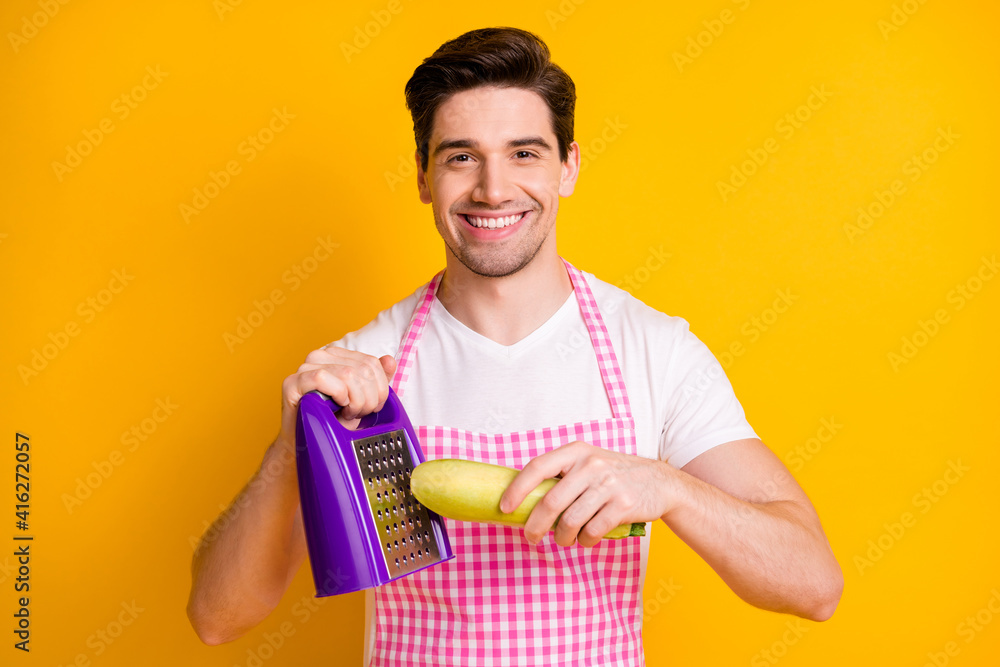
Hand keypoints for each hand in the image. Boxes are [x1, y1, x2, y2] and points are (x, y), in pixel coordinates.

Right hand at [278, 346, 396, 446]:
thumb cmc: (333, 419)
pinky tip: (337, 406)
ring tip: (348, 414)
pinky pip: (322, 377)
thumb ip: (377, 379)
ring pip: (347, 374)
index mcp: (338, 356)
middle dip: (368, 398)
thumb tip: (389, 360)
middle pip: (362, 370)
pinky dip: (337, 394)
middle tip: (359, 414)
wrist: (308, 441)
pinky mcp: (292, 382)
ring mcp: (305, 367)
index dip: (380, 388)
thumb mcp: (362, 398)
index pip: (371, 362)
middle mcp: (321, 356)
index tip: (374, 407)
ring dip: (355, 401)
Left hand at [499, 441, 674, 546]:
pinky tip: (585, 540)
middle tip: (531, 538)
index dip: (517, 489)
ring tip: (563, 540)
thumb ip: (562, 475)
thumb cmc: (614, 476)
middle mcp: (591, 465)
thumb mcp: (588, 463)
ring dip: (561, 538)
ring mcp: (608, 485)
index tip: (504, 507)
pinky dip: (584, 542)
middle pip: (551, 502)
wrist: (659, 482)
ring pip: (570, 521)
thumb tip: (524, 501)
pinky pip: (592, 531)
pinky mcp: (623, 505)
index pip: (537, 467)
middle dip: (535, 526)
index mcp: (576, 452)